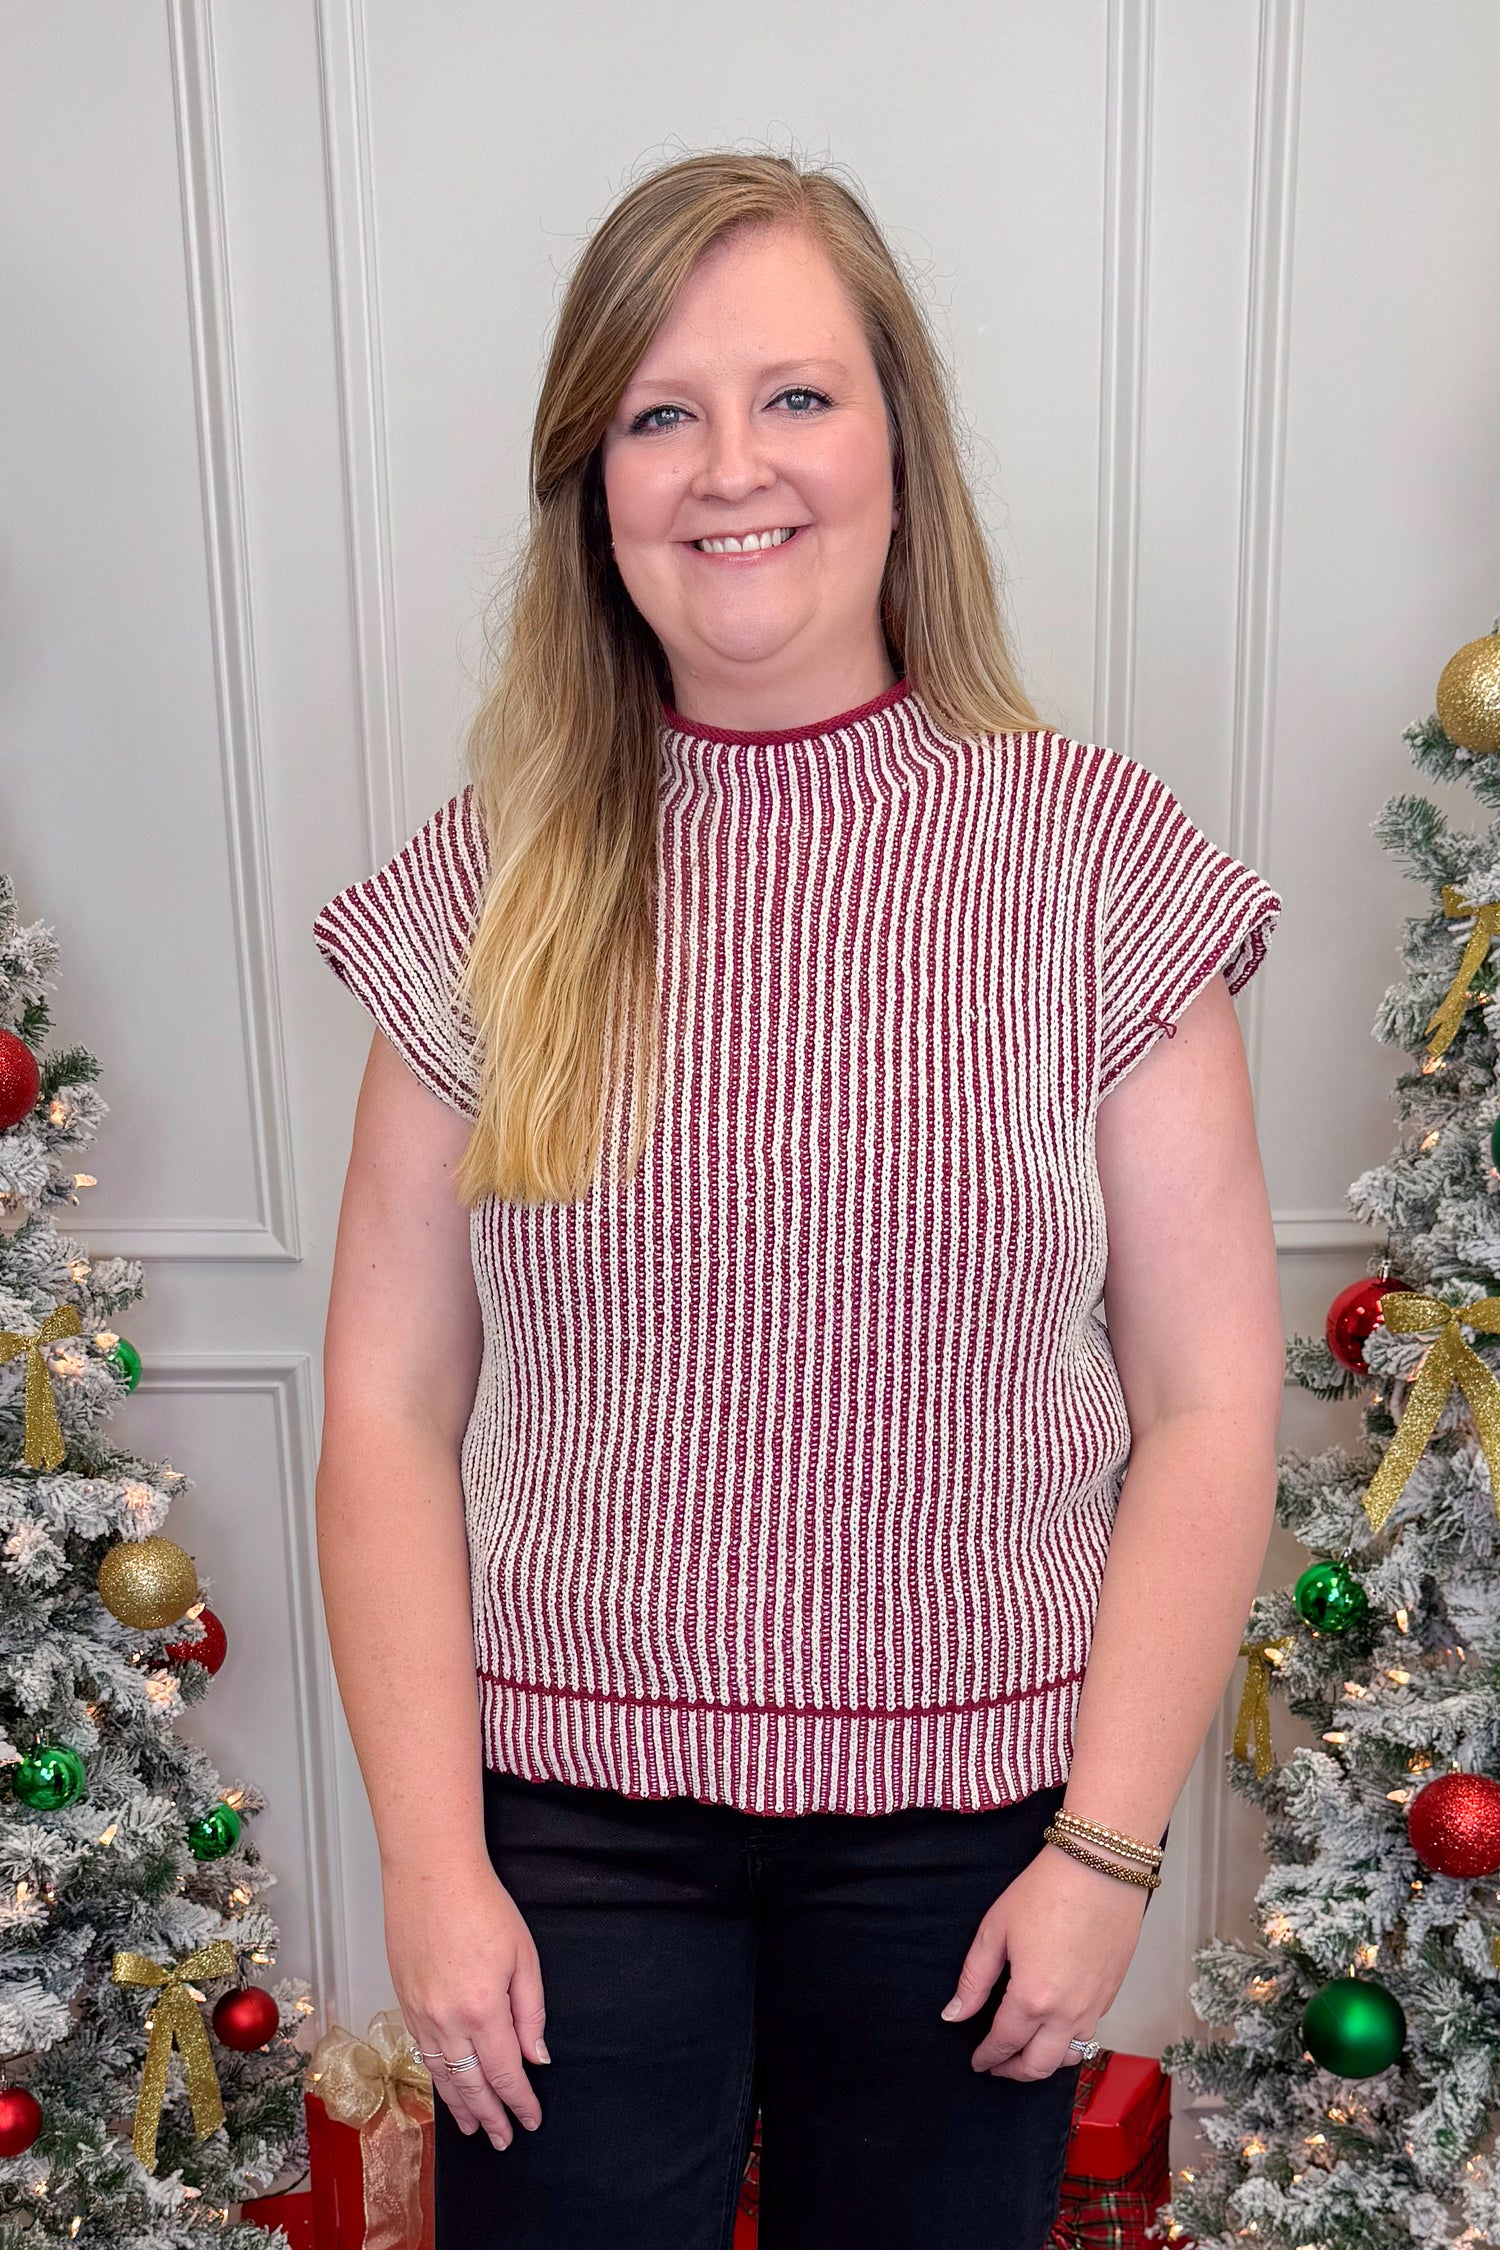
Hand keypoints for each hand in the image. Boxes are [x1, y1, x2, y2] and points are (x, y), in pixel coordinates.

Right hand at [383, 1857, 548, 2148]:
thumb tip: (536, 2056)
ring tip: (474, 2128)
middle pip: (471, 2084)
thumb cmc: (481, 1905)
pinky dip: (438, 2078)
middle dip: (491, 2116)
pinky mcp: (405, 2002)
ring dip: (460, 2107)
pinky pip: (423, 2053)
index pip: (505, 2072)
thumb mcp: (524, 1956)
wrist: (430, 1874)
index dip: (519, 2101)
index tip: (531, 2120)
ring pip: (443, 2075)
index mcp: (483, 2009)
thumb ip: (530, 2011)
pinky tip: (447, 2087)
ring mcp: (421, 2014)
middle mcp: (447, 2021)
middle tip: (504, 2139)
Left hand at [939, 1843, 1150, 2078]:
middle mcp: (1067, 2012)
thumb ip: (974, 1979)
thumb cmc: (1046, 1890)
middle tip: (997, 2065)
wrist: (1101, 1867)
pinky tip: (1056, 2026)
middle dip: (1013, 2071)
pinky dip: (1069, 2041)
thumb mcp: (995, 1930)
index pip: (1004, 2043)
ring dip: (1044, 2061)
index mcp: (1032, 1997)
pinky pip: (1090, 2033)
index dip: (987, 2057)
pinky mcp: (1112, 1994)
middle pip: (1038, 2066)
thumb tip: (954, 2014)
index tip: (976, 2061)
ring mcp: (1094, 2006)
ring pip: (1069, 2056)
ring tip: (1026, 2051)